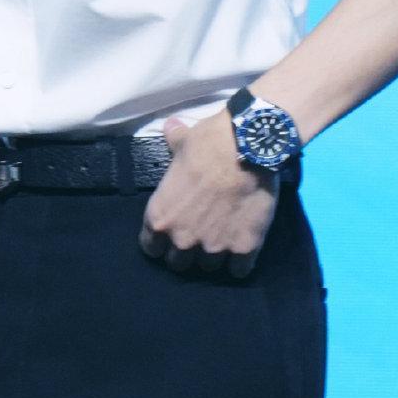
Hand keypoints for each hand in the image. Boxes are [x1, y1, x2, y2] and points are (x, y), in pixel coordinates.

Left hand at [137, 113, 279, 276]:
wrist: (247, 148)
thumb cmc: (207, 144)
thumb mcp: (182, 142)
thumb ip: (172, 141)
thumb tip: (170, 127)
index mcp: (160, 216)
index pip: (150, 247)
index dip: (159, 242)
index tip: (168, 234)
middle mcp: (182, 238)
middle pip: (178, 263)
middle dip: (185, 252)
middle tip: (197, 237)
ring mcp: (214, 247)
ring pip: (208, 267)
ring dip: (213, 257)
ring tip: (221, 241)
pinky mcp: (244, 249)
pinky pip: (238, 271)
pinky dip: (240, 263)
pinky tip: (242, 250)